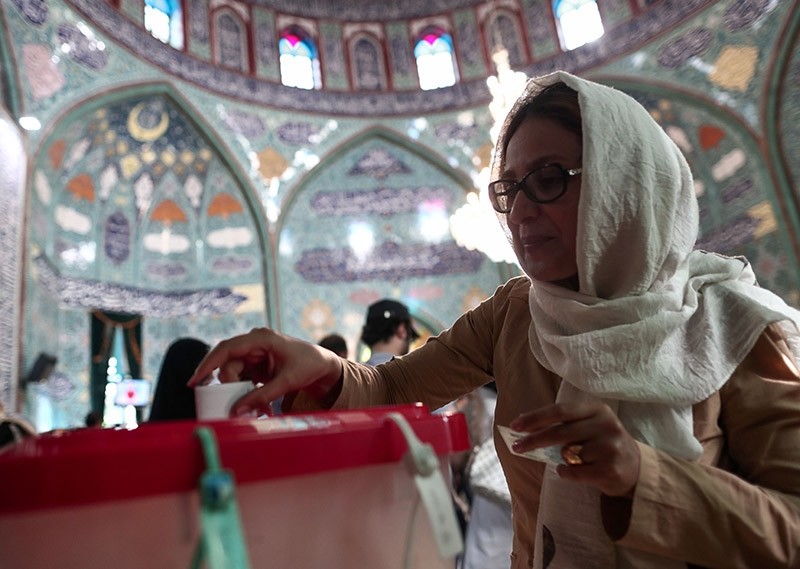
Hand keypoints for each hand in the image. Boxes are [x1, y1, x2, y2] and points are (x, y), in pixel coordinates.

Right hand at [187, 327, 343, 415]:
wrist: (322, 365)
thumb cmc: (308, 365)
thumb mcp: (287, 382)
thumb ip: (262, 396)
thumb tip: (236, 410)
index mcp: (261, 338)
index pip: (227, 349)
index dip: (208, 364)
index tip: (194, 381)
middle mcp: (254, 344)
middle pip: (228, 365)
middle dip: (229, 386)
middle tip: (235, 405)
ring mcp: (254, 354)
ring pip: (233, 374)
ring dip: (238, 392)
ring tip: (254, 407)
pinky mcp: (255, 365)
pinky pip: (241, 379)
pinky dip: (244, 392)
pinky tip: (255, 404)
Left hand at [509, 402, 639, 496]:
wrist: (636, 469)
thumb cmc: (601, 444)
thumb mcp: (588, 427)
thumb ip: (563, 425)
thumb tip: (524, 429)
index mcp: (597, 409)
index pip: (560, 411)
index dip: (535, 418)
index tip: (515, 425)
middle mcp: (606, 424)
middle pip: (560, 432)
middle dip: (534, 440)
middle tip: (517, 447)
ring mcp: (610, 447)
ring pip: (569, 453)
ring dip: (561, 458)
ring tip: (571, 459)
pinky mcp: (611, 469)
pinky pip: (575, 472)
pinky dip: (566, 473)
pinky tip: (569, 471)